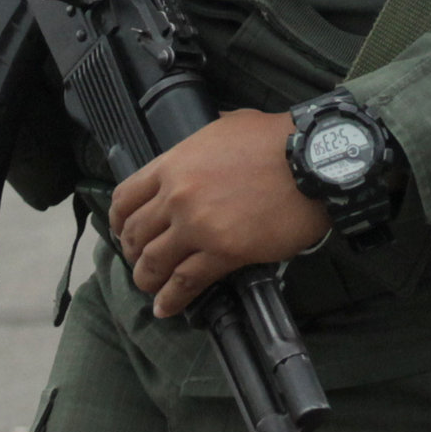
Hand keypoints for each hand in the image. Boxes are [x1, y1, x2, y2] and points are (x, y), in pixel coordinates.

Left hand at [108, 110, 327, 318]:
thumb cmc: (276, 140)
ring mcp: (198, 225)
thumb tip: (203, 143)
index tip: (122, 231)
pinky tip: (166, 307)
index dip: (118, 220)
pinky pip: (185, 282)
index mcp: (174, 163)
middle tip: (139, 262)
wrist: (311, 161)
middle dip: (132, 253)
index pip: (125, 197)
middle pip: (135, 233)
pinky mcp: (223, 252)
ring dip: (147, 279)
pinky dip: (171, 299)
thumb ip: (204, 138)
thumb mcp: (228, 124)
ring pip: (154, 262)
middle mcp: (177, 196)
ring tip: (151, 288)